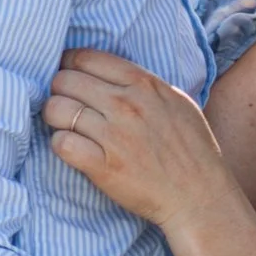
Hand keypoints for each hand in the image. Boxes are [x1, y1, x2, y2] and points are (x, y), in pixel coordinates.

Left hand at [43, 48, 234, 231]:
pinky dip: (60, 144)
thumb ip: (145, 85)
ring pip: (57, 110)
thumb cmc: (193, 151)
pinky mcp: (103, 166)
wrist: (200, 197)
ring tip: (64, 126)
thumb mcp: (178, 102)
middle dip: (58, 90)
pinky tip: (71, 149)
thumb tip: (112, 75)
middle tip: (64, 105)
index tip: (69, 76)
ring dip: (54, 118)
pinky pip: (62, 143)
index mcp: (144, 85)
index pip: (87, 58)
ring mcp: (114, 136)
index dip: (69, 65)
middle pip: (65, 80)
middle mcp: (127, 105)